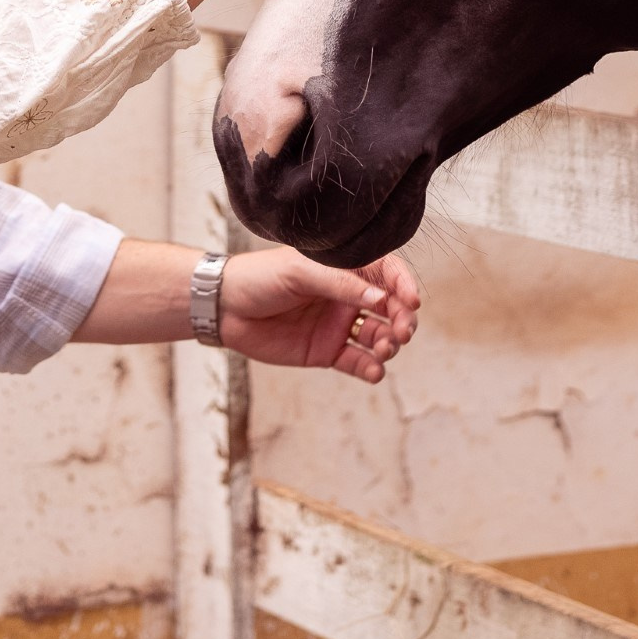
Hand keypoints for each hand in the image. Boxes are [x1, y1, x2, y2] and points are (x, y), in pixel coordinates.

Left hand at [219, 249, 421, 383]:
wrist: (224, 307)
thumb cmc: (260, 277)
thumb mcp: (300, 272)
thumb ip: (340, 284)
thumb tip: (381, 297)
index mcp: (343, 267)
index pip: (386, 272)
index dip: (403, 285)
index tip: (413, 301)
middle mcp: (347, 295)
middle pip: (389, 307)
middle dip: (402, 319)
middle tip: (402, 332)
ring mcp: (339, 324)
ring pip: (378, 336)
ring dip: (388, 344)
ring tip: (383, 349)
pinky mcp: (327, 351)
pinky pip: (357, 362)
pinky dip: (370, 368)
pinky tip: (374, 371)